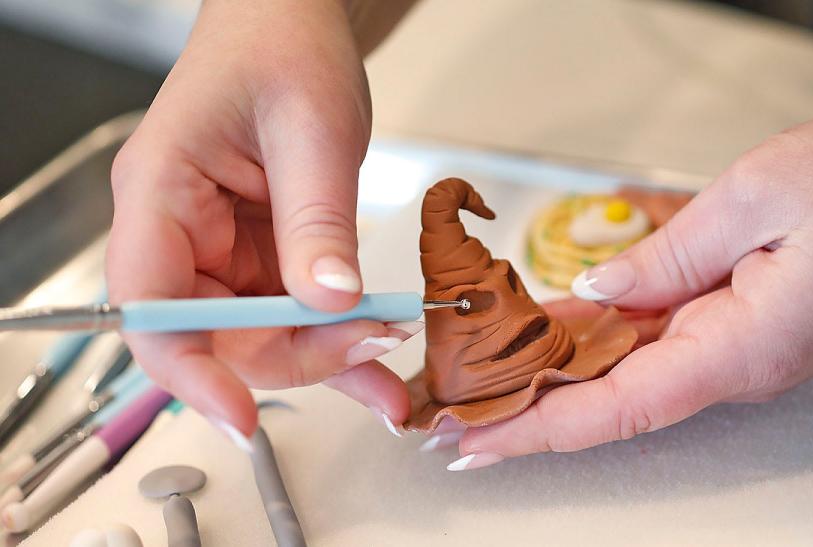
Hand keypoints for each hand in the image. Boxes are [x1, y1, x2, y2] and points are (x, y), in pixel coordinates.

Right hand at [107, 0, 412, 440]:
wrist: (295, 21)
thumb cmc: (281, 46)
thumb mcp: (311, 130)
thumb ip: (317, 222)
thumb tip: (329, 304)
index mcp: (159, 193)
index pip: (151, 308)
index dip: (190, 371)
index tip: (242, 413)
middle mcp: (180, 232)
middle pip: (218, 335)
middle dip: (298, 356)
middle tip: (373, 348)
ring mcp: (222, 249)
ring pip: (263, 335)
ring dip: (329, 358)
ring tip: (392, 376)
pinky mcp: (263, 255)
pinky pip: (296, 313)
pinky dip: (339, 337)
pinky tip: (379, 359)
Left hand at [446, 117, 812, 469]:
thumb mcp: (759, 195)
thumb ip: (670, 252)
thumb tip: (601, 286)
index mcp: (737, 346)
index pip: (614, 407)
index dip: (536, 429)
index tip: (475, 443)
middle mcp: (729, 361)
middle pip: (605, 398)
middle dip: (522, 407)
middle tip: (447, 408)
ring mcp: (730, 344)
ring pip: (620, 369)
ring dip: (548, 374)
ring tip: (475, 373)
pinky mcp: (732, 320)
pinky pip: (648, 336)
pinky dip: (591, 337)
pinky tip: (541, 332)